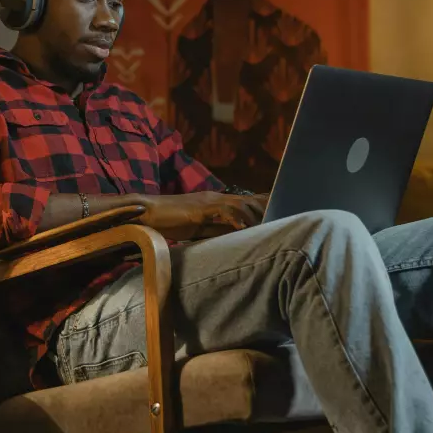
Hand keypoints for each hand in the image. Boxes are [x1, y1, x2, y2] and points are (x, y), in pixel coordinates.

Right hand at [136, 192, 267, 240]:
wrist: (148, 213)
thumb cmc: (171, 221)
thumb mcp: (199, 227)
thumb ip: (217, 229)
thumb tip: (236, 235)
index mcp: (216, 201)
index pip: (245, 200)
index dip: (263, 204)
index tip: (280, 209)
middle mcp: (215, 197)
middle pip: (248, 200)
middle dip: (266, 209)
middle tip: (284, 217)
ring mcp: (209, 201)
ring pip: (240, 205)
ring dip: (255, 216)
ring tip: (270, 226)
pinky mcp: (201, 207)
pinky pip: (224, 211)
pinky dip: (237, 219)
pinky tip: (246, 228)